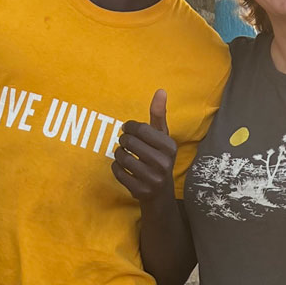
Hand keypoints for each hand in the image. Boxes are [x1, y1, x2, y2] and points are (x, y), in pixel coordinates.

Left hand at [112, 89, 177, 205]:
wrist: (160, 194)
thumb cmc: (159, 157)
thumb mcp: (162, 137)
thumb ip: (159, 114)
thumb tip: (161, 90)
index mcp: (170, 147)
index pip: (141, 129)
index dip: (129, 127)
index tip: (127, 129)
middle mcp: (163, 163)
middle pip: (130, 142)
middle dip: (124, 140)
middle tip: (125, 142)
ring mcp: (152, 179)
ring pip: (122, 157)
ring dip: (118, 153)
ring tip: (123, 154)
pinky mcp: (140, 190)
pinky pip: (118, 172)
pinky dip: (116, 167)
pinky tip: (123, 167)